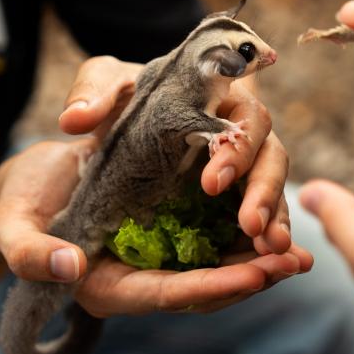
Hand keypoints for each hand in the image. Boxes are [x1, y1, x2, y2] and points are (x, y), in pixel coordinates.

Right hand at [0, 140, 311, 316]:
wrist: (40, 175)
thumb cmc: (23, 201)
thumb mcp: (11, 223)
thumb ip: (30, 252)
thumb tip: (71, 266)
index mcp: (105, 285)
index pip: (164, 294)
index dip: (208, 287)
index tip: (251, 276)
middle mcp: (142, 276)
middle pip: (203, 288)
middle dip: (249, 278)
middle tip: (293, 265)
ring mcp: (163, 255)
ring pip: (218, 266)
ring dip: (260, 262)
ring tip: (301, 257)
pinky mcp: (177, 229)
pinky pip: (219, 240)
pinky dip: (250, 236)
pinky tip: (285, 231)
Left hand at [57, 56, 291, 253]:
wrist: (119, 131)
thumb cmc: (122, 102)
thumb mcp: (106, 87)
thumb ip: (94, 92)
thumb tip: (75, 119)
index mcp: (223, 99)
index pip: (246, 119)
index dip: (236, 152)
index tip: (211, 183)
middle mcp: (243, 135)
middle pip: (272, 159)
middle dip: (265, 194)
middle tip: (252, 226)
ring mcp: (246, 173)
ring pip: (275, 195)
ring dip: (276, 225)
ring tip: (274, 256)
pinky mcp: (239, 206)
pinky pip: (264, 224)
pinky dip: (272, 243)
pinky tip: (278, 266)